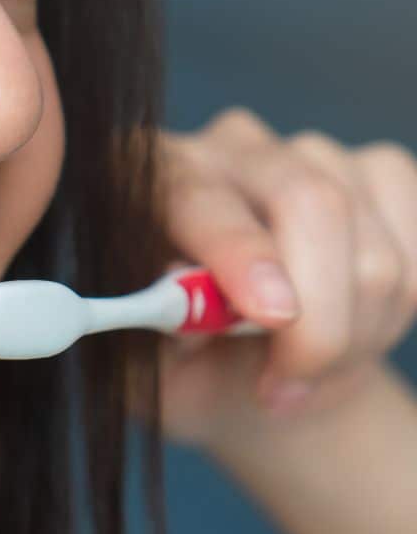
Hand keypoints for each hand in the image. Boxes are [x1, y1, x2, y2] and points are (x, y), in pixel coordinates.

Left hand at [154, 108, 416, 448]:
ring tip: (301, 375)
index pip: (197, 195)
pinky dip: (396, 311)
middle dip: (316, 315)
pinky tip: (350, 335)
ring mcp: (307, 152)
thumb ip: (152, 344)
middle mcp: (225, 149)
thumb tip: (189, 318)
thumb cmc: (178, 371)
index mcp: (145, 181)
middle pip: (308, 200)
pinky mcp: (379, 170)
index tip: (273, 314)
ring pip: (370, 241)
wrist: (243, 379)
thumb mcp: (146, 376)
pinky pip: (416, 242)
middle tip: (287, 385)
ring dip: (353, 334)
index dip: (239, 250)